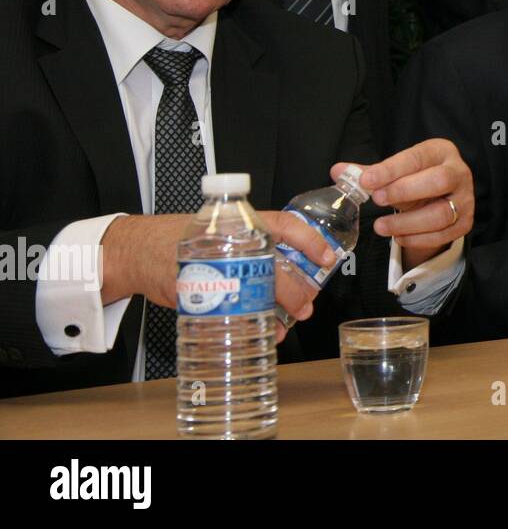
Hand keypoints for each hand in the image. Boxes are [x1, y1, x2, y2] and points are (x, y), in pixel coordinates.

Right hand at [100, 209, 336, 344]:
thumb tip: (291, 263)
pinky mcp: (195, 289)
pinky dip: (246, 323)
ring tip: (284, 325)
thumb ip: (252, 240)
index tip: (327, 257)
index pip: (285, 225)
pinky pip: (228, 310)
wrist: (136, 249)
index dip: (310, 241)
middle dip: (294, 292)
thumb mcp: (221, 227)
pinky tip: (257, 330)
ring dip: (274, 312)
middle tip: (305, 306)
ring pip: (254, 292)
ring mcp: (211, 266)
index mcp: (241, 221)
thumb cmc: (183, 237)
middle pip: (274, 268)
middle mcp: (229, 241)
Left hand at [350, 139, 473, 270]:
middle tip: (377, 199)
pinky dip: (417, 239)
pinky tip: (397, 237)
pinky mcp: (465, 223)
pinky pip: (443, 235)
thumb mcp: (396, 171)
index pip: (416, 158)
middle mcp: (459, 173)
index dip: (390, 170)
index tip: (366, 181)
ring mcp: (466, 200)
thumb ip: (369, 172)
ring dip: (407, 222)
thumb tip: (337, 171)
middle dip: (404, 191)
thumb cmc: (416, 178)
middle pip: (439, 181)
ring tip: (380, 226)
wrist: (442, 196)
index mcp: (441, 151)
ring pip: (441, 214)